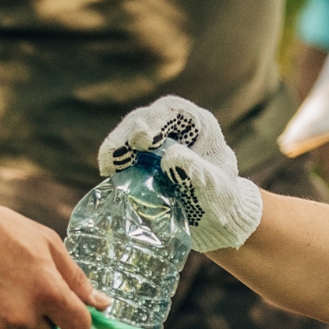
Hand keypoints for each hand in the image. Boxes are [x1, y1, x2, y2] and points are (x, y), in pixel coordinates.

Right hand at [0, 199, 108, 328]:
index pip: (80, 328)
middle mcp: (23, 316)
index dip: (76, 317)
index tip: (68, 307)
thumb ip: (76, 278)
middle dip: (41, 313)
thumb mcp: (47, 243)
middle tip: (22, 282)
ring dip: (13, 313)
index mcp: (48, 293)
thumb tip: (102, 304)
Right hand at [100, 97, 264, 250]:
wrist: (214, 216)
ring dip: (116, 147)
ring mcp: (157, 138)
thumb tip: (168, 157)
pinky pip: (125, 151)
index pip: (173, 111)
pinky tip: (108, 173)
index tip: (143, 141)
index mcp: (201, 124)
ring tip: (107, 167)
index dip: (154, 121)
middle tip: (114, 157)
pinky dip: (116, 160)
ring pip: (130, 132)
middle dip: (127, 134)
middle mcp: (177, 125)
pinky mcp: (143, 155)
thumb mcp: (216, 188)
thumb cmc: (221, 198)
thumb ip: (197, 171)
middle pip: (146, 118)